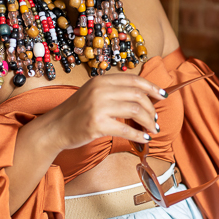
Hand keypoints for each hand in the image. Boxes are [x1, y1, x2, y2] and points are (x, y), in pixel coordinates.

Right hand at [43, 73, 165, 152]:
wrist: (55, 127)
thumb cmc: (76, 113)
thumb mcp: (93, 94)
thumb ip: (114, 92)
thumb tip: (143, 98)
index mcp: (101, 80)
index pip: (134, 79)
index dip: (152, 87)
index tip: (163, 95)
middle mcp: (100, 90)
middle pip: (137, 95)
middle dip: (151, 108)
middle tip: (155, 119)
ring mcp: (98, 106)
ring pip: (135, 110)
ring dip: (148, 122)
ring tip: (152, 129)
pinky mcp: (97, 124)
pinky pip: (126, 129)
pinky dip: (139, 135)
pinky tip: (144, 140)